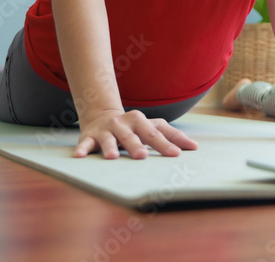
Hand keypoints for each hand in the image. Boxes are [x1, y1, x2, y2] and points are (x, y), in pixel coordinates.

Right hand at [74, 108, 197, 158]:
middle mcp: (124, 124)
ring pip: (109, 140)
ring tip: (112, 157)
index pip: (155, 134)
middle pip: (132, 136)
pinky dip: (82, 149)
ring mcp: (106, 130)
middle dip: (137, 145)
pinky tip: (79, 157)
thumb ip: (171, 136)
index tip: (177, 154)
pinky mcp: (90, 137)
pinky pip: (85, 143)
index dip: (165, 144)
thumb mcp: (152, 127)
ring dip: (110, 147)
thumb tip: (195, 147)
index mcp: (141, 121)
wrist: (102, 116)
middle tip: (142, 156)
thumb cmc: (134, 127)